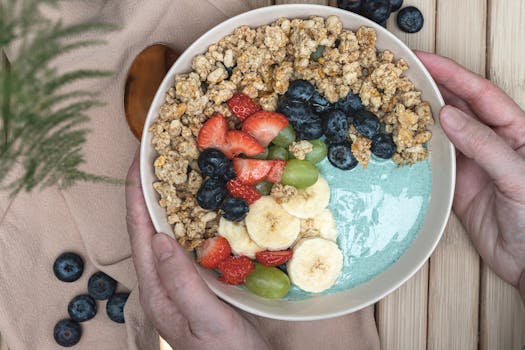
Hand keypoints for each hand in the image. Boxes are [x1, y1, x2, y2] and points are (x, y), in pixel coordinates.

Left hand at [125, 150, 269, 349]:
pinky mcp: (201, 279)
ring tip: (180, 170)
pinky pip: (193, 240)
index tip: (138, 161)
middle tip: (160, 156)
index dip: (136, 195)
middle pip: (150, 226)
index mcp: (157, 289)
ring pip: (172, 230)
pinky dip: (195, 217)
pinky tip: (207, 204)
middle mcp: (164, 280)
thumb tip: (160, 238)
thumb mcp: (204, 320)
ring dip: (172, 199)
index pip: (139, 232)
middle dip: (150, 190)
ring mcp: (182, 279)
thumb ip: (182, 283)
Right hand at [416, 52, 524, 298]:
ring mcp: (472, 163)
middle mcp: (491, 142)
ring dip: (419, 119)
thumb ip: (484, 145)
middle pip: (457, 107)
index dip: (452, 74)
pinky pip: (433, 162)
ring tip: (394, 104)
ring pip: (441, 133)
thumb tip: (448, 115)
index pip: (480, 93)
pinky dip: (416, 152)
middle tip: (400, 78)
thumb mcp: (517, 175)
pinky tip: (400, 144)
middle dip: (431, 89)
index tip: (424, 62)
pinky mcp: (456, 186)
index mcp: (515, 130)